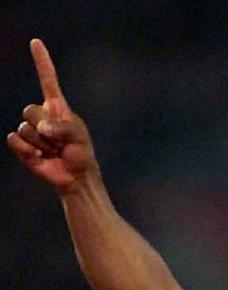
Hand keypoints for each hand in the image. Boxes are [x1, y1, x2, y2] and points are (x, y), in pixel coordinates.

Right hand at [6, 39, 97, 190]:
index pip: (48, 80)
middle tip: (60, 143)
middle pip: (30, 110)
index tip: (36, 42)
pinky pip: (14, 140)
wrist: (75, 177)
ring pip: (24, 127)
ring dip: (41, 143)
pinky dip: (26, 150)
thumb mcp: (79, 136)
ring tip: (53, 151)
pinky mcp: (22, 146)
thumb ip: (63, 127)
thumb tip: (43, 128)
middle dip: (45, 129)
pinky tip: (39, 156)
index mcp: (57, 107)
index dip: (42, 61)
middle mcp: (41, 115)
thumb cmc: (80, 154)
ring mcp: (30, 130)